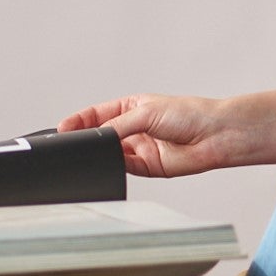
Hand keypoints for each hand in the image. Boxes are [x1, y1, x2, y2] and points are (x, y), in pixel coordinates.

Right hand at [57, 95, 229, 177]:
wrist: (214, 135)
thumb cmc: (189, 113)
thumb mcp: (146, 111)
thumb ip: (118, 125)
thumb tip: (95, 136)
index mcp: (130, 107)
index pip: (96, 115)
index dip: (78, 122)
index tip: (62, 128)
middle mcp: (132, 129)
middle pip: (100, 136)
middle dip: (86, 140)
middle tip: (71, 143)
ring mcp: (138, 148)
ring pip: (109, 153)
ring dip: (100, 154)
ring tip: (94, 152)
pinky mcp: (146, 167)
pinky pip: (123, 168)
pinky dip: (114, 167)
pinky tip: (112, 162)